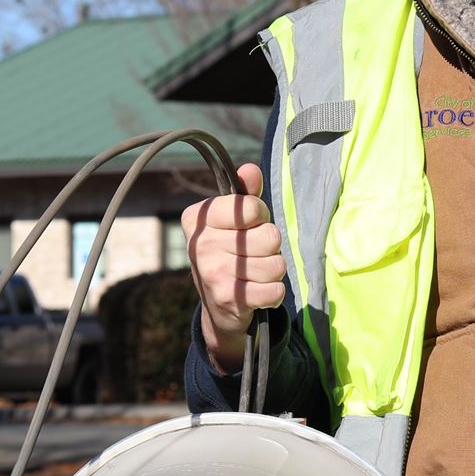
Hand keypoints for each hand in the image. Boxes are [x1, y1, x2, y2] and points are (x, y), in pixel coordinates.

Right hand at [185, 163, 283, 369]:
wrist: (219, 306)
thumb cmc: (231, 253)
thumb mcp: (235, 221)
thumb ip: (245, 195)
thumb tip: (250, 169)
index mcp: (198, 218)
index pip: (251, 207)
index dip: (261, 216)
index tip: (250, 225)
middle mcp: (200, 244)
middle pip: (270, 236)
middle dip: (271, 247)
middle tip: (254, 254)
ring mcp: (212, 272)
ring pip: (276, 264)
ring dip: (273, 271)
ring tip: (255, 274)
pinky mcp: (227, 299)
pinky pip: (275, 290)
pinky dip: (274, 294)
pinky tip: (258, 293)